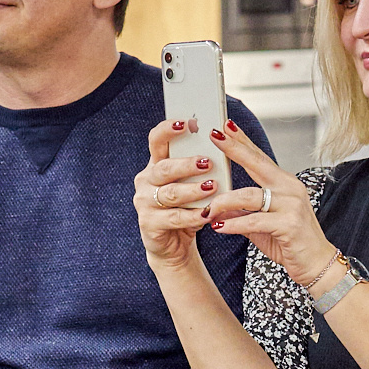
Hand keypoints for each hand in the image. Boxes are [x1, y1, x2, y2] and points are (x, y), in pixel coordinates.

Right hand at [132, 118, 224, 274]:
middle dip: (186, 164)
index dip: (168, 130)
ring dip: (192, 190)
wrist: (174, 245)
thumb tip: (224, 144)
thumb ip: (201, 167)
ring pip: (170, 193)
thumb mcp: (193, 185)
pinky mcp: (148, 223)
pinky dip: (192, 216)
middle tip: (207, 162)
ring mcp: (144, 202)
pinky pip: (173, 218)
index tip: (186, 123)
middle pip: (164, 167)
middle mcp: (146, 180)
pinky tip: (207, 214)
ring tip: (212, 187)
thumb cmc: (188, 208)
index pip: (156, 140)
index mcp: (156, 165)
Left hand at [200, 119, 333, 283]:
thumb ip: (241, 212)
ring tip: (207, 209)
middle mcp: (290, 188)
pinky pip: (254, 221)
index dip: (242, 141)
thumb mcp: (260, 225)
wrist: (316, 264)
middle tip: (214, 135)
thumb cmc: (290, 242)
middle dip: (234, 149)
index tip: (224, 127)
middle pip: (257, 163)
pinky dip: (233, 224)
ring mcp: (291, 205)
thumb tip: (217, 206)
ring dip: (224, 202)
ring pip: (249, 196)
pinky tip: (218, 228)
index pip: (260, 158)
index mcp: (284, 184)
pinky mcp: (289, 224)